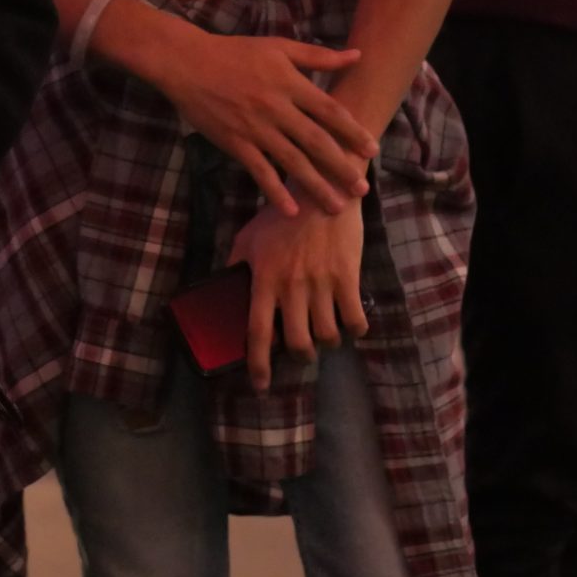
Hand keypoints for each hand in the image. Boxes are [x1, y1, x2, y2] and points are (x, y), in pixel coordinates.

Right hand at [157, 23, 375, 218]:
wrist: (187, 62)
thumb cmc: (235, 52)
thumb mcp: (278, 47)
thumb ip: (318, 56)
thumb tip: (357, 56)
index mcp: (289, 84)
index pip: (329, 111)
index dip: (352, 132)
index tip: (372, 151)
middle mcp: (277, 109)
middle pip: (317, 142)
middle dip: (342, 167)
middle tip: (362, 189)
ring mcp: (255, 128)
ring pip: (293, 162)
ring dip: (316, 186)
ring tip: (336, 206)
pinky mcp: (235, 142)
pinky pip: (259, 171)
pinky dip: (275, 191)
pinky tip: (290, 210)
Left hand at [229, 202, 366, 391]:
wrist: (321, 191)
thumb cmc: (281, 216)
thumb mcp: (249, 237)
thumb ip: (235, 264)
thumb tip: (222, 287)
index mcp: (264, 278)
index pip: (258, 332)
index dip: (258, 364)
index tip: (260, 385)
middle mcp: (292, 286)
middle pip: (297, 343)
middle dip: (299, 355)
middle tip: (300, 350)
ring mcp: (322, 284)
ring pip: (327, 335)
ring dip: (325, 342)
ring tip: (323, 334)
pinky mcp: (347, 278)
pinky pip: (354, 320)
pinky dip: (354, 329)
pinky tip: (350, 325)